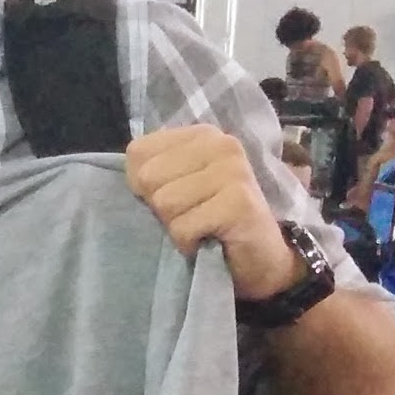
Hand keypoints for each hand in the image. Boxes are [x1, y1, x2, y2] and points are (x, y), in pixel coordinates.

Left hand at [123, 125, 299, 301]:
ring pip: (164, 203)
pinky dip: (188, 243)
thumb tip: (131, 177)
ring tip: (202, 227)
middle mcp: (220, 144)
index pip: (138, 152)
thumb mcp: (180, 186)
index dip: (142, 185)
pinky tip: (211, 240)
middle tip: (191, 216)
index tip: (173, 197)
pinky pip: (183, 227)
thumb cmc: (214, 222)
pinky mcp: (238, 203)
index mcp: (201, 135)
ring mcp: (233, 171)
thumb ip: (154, 171)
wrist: (264, 259)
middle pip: (148, 178)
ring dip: (176, 227)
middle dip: (160, 208)